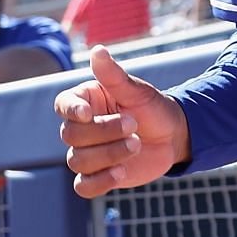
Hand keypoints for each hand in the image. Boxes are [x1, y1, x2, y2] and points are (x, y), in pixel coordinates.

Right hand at [55, 46, 189, 197]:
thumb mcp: (136, 90)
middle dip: (104, 132)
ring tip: (136, 145)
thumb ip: (114, 75)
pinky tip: (121, 172)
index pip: (63, 105)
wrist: (172, 136)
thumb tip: (97, 50)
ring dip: (108, 154)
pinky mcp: (98, 176)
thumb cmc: (152, 107)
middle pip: (71, 135)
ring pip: (78, 160)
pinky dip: (99, 182)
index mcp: (85, 102)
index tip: (88, 114)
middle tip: (134, 125)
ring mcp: (88, 153)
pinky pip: (84, 186)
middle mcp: (81, 128)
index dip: (71, 111)